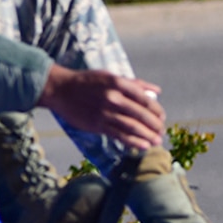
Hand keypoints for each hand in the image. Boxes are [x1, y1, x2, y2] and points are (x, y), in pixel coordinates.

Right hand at [38, 66, 164, 152]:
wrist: (60, 89)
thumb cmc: (86, 81)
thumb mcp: (110, 76)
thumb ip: (135, 84)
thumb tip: (157, 91)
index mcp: (118, 83)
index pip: (145, 99)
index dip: (156, 110)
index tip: (161, 117)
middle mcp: (113, 97)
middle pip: (141, 115)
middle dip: (155, 125)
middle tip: (161, 131)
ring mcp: (105, 112)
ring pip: (132, 127)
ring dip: (147, 136)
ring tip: (156, 141)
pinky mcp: (97, 124)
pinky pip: (119, 135)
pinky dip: (133, 142)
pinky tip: (143, 146)